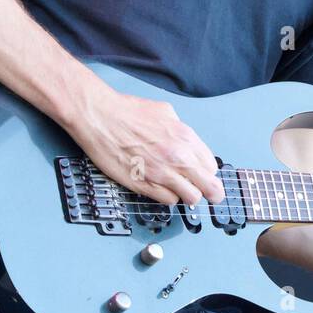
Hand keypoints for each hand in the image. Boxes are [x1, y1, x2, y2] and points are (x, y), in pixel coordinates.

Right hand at [64, 86, 225, 207]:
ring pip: (190, 197)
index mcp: (185, 137)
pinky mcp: (143, 185)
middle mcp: (177, 157)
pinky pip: (168, 200)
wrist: (101, 117)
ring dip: (188, 195)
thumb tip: (187, 141)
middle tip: (210, 194)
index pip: (211, 166)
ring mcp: (161, 173)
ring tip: (182, 190)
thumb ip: (180, 130)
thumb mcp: (166, 112)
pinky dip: (169, 197)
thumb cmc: (127, 112)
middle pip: (209, 186)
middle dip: (211, 191)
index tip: (206, 175)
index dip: (209, 172)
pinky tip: (164, 189)